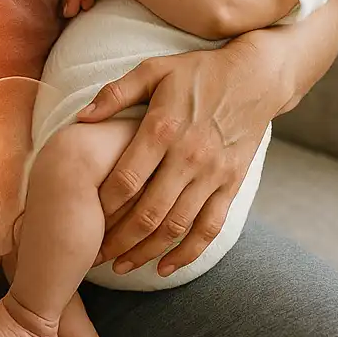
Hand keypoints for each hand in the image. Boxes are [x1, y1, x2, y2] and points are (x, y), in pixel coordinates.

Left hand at [78, 40, 283, 274]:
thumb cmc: (198, 72)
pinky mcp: (232, 184)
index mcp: (162, 128)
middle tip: (96, 255)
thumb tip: (81, 117)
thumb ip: (116, 93)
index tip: (84, 218)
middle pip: (149, 212)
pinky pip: (209, 228)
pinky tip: (165, 267)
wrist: (256, 77)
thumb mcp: (154, 70)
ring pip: (177, 226)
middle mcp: (188, 156)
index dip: (103, 205)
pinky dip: (188, 253)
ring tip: (122, 266)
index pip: (126, 178)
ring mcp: (213, 174)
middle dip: (118, 239)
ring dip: (147, 252)